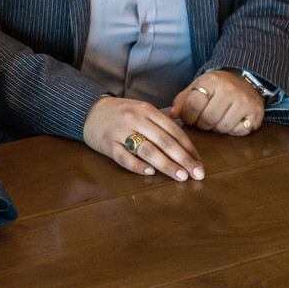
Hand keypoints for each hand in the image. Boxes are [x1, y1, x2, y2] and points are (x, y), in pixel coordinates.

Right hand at [83, 95, 204, 179]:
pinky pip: (124, 157)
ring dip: (166, 164)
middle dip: (184, 159)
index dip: (189, 149)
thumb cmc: (121, 114)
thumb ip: (160, 124)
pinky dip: (137, 166)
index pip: (174, 131)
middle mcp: (135, 119)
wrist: (88, 111)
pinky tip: (150, 172)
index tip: (200, 164)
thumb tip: (187, 146)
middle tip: (197, 174)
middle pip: (164, 141)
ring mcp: (120, 131)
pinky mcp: (107, 143)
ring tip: (180, 176)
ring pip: (147, 149)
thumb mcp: (141, 111)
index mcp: (147, 110)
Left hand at [172, 70, 263, 135]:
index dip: (188, 117)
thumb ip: (182, 101)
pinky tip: (231, 120)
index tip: (188, 119)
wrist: (243, 81)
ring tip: (216, 119)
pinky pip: (239, 131)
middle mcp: (230, 89)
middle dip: (201, 124)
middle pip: (208, 119)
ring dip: (216, 128)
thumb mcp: (196, 88)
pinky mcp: (257, 112)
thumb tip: (172, 115)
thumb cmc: (215, 88)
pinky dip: (232, 130)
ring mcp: (245, 101)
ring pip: (223, 127)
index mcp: (211, 80)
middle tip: (202, 121)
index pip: (194, 105)